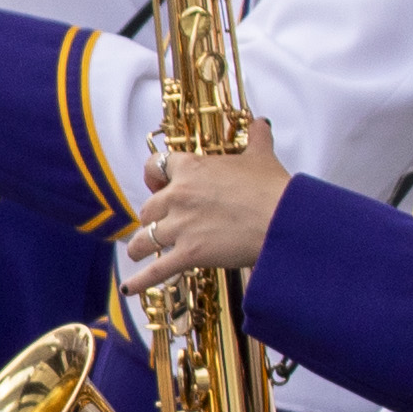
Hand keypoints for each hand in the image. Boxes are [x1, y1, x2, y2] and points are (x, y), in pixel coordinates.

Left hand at [116, 109, 288, 285]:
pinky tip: (129, 288)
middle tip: (157, 225)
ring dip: (139, 247)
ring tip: (138, 253)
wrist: (283, 219)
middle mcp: (178, 195)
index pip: (155, 167)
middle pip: (148, 208)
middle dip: (150, 218)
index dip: (153, 177)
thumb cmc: (273, 189)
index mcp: (191, 169)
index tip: (156, 184)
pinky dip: (140, 281)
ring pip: (145, 239)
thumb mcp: (261, 157)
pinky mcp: (189, 254)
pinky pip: (156, 270)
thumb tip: (262, 123)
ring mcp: (181, 226)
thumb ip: (257, 138)